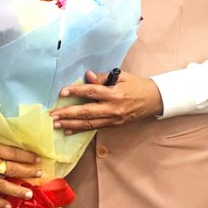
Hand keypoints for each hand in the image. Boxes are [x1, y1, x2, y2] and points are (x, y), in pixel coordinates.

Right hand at [0, 128, 40, 207]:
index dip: (27, 156)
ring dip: (16, 190)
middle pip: (11, 169)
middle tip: (39, 175)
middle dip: (27, 172)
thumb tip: (6, 144)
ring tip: (28, 194)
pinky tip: (6, 206)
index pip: (12, 153)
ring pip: (0, 185)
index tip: (38, 159)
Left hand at [49, 70, 163, 133]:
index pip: (92, 91)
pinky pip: (95, 128)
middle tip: (53, 115)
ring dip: (71, 124)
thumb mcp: (122, 76)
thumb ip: (103, 78)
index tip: (62, 92)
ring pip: (89, 123)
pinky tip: (69, 130)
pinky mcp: (114, 125)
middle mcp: (113, 108)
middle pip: (87, 112)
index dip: (77, 91)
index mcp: (115, 93)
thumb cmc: (138, 85)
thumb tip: (86, 76)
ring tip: (57, 124)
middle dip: (68, 113)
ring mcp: (114, 119)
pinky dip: (81, 129)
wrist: (154, 100)